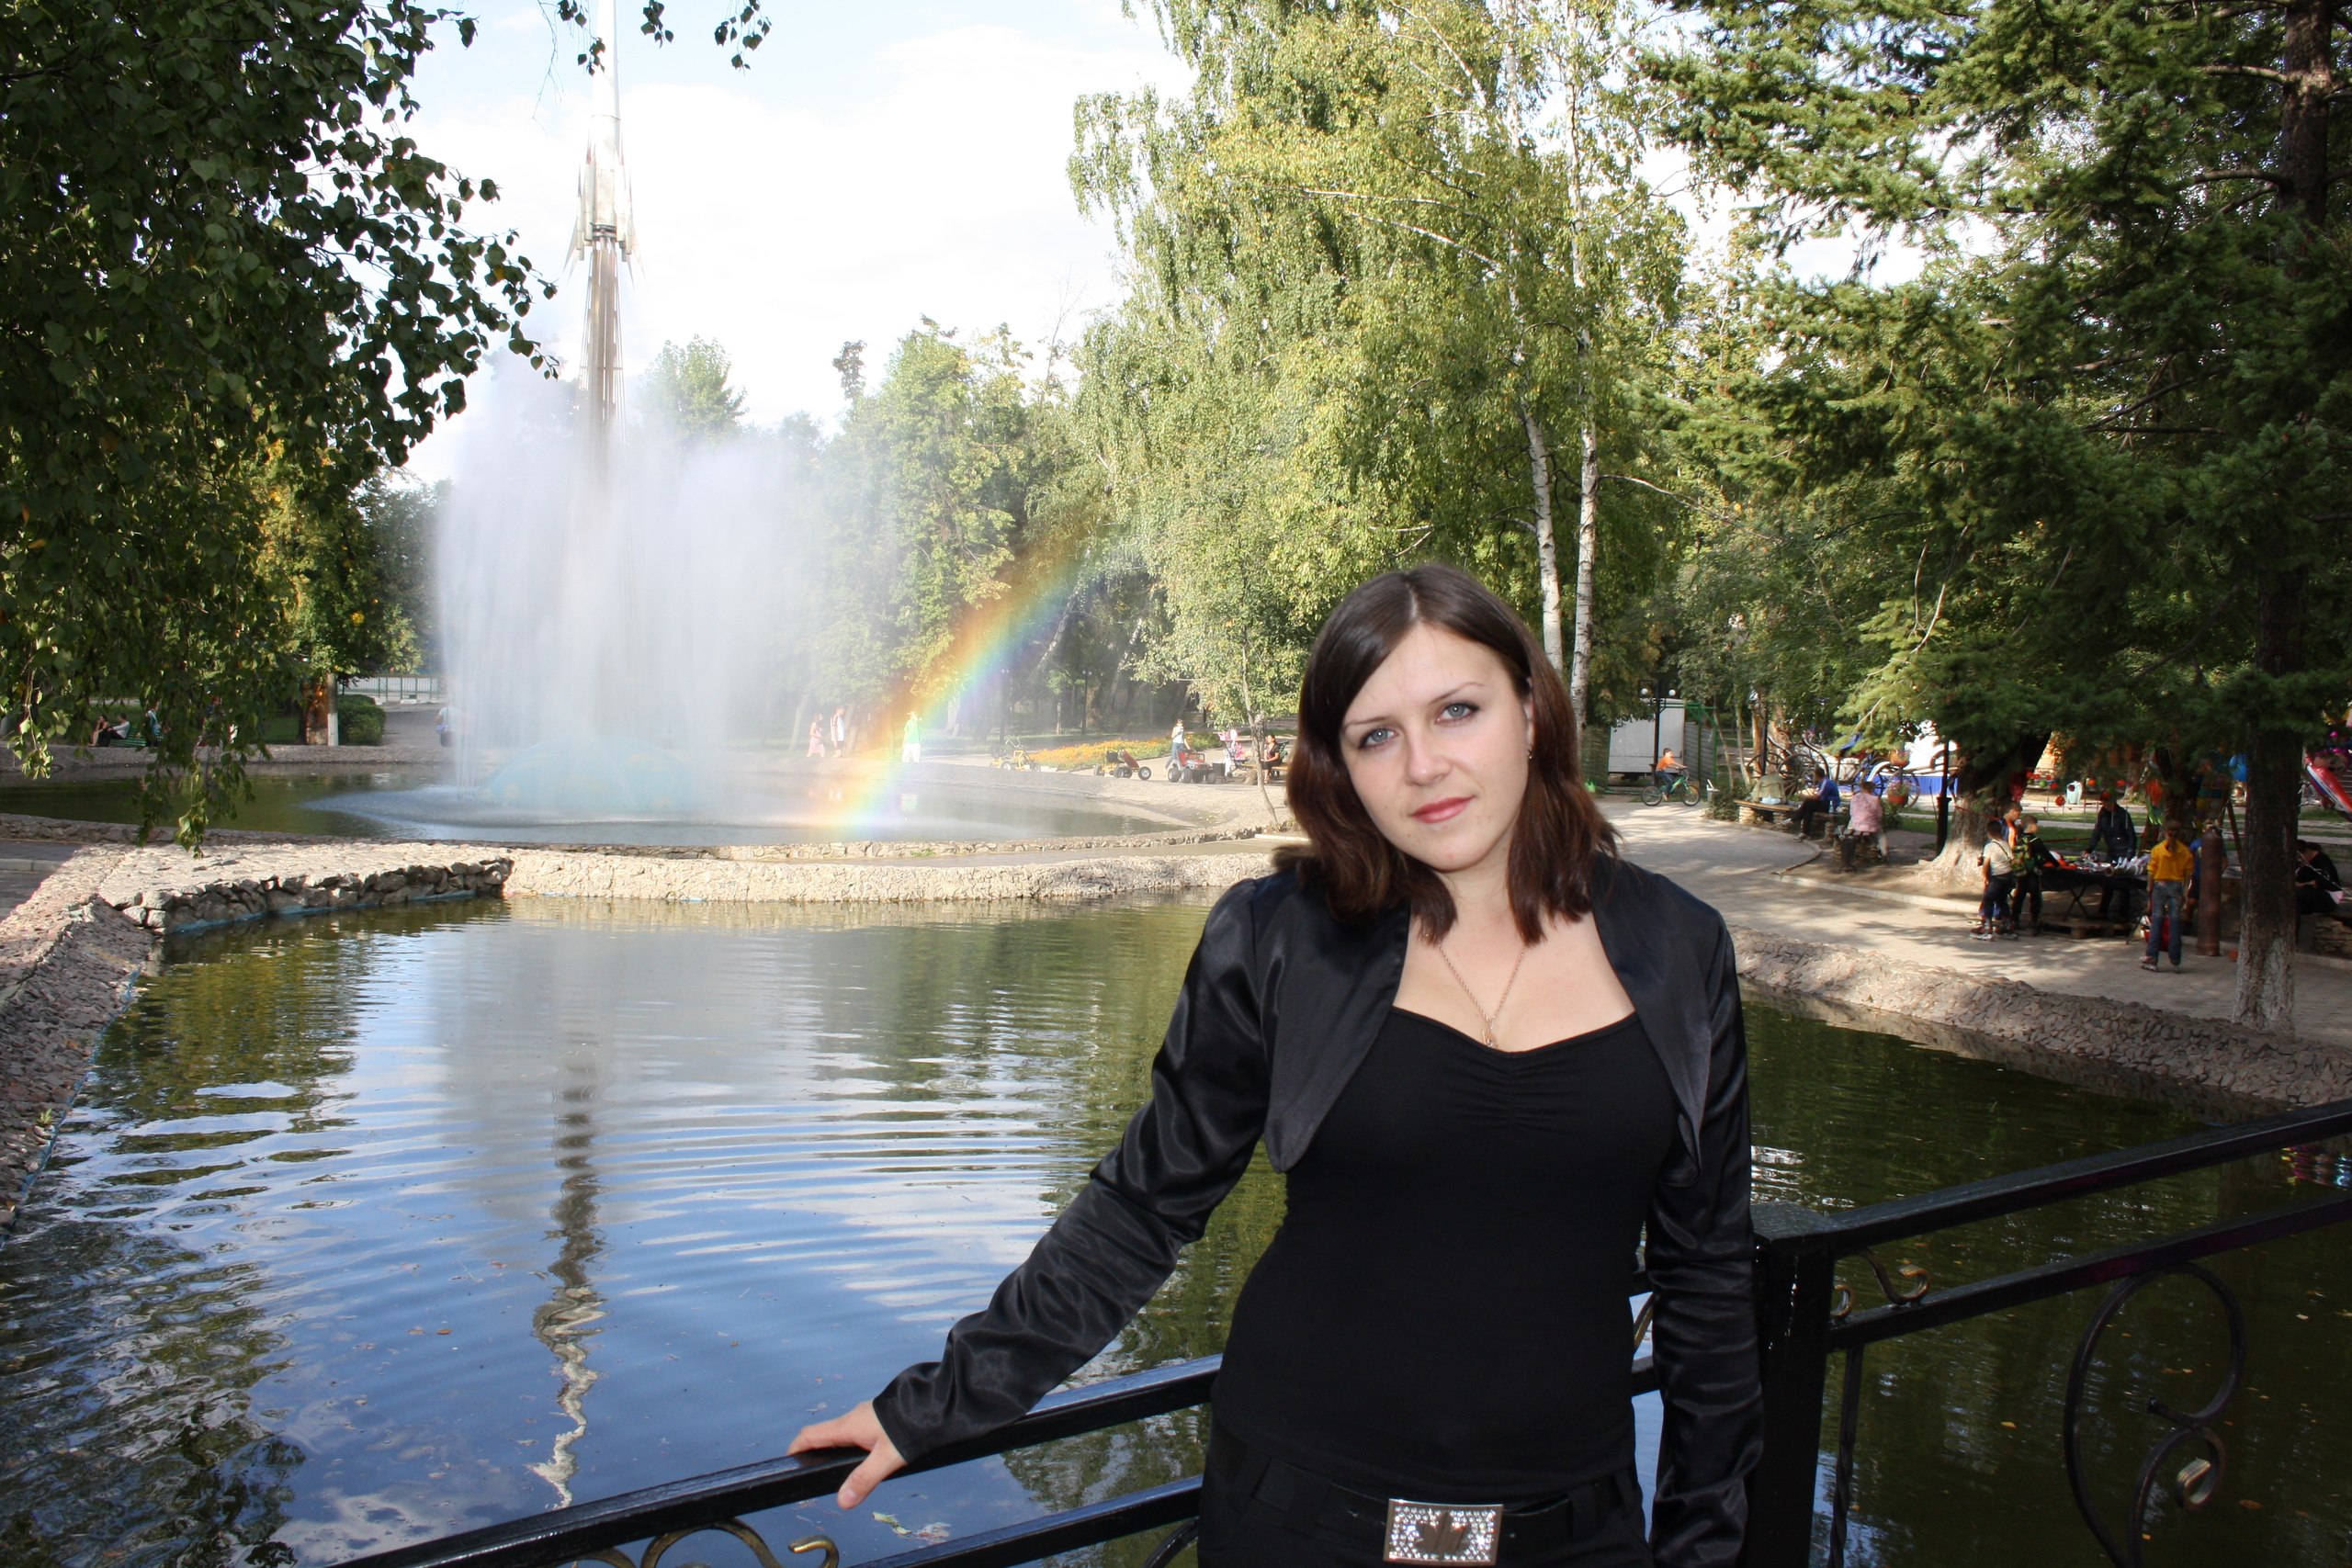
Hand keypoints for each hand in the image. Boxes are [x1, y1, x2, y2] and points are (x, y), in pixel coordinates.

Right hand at [788, 1400, 905, 1509]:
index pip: (811, 1435)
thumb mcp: (887, 1458)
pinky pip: (857, 1433)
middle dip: (815, 1452)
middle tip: (812, 1473)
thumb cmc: (911, 1427)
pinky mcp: (878, 1419)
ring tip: (837, 1472)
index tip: (789, 1461)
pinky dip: (851, 1447)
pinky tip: (863, 1461)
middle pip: (825, 1436)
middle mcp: (853, 1419)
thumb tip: (842, 1501)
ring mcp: (866, 1417)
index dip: (796, 1448)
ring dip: (835, 1450)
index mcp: (848, 1426)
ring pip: (843, 1434)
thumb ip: (864, 1480)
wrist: (935, 1404)